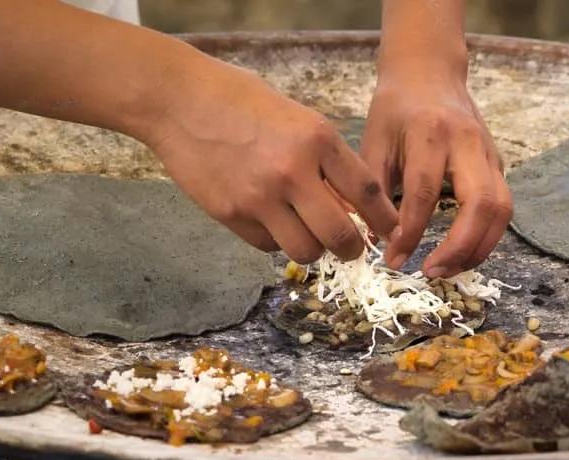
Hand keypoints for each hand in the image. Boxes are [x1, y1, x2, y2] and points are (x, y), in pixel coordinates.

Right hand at [144, 60, 397, 263]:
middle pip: (340, 235)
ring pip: (305, 251)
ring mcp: (260, 197)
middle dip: (350, 249)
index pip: (367, 193)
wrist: (178, 99)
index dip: (384, 220)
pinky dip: (276, 241)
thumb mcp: (296, 119)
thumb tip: (352, 207)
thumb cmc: (241, 101)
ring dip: (312, 249)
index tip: (390, 231)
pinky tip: (269, 220)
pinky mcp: (232, 214)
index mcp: (317, 139)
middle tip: (349, 248)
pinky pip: (268, 246)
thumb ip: (325, 160)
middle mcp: (293, 171)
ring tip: (306, 234)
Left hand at [361, 73, 511, 276]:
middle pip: (480, 204)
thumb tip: (374, 242)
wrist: (428, 73)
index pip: (424, 192)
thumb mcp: (373, 143)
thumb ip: (373, 192)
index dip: (410, 232)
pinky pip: (502, 209)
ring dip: (479, 248)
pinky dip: (487, 238)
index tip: (393, 259)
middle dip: (459, 247)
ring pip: (501, 210)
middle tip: (432, 271)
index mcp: (430, 134)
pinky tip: (463, 255)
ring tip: (449, 270)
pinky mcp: (498, 166)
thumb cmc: (395, 110)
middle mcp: (467, 143)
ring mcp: (489, 154)